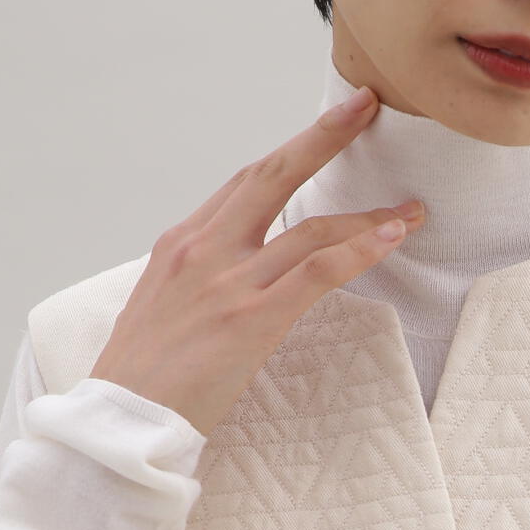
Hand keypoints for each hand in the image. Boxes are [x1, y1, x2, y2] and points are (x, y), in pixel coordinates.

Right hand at [90, 88, 426, 435]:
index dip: (291, 152)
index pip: (244, 182)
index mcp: (181, 243)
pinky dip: (360, 249)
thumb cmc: (139, 378)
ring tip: (409, 212)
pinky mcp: (252, 319)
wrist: (120, 421)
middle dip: (324, 136)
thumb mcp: (159, 307)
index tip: (325, 128)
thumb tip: (228, 278)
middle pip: (273, 174)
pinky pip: (317, 271)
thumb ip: (197, 280)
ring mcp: (229, 282)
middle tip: (366, 108)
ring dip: (367, 216)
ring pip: (309, 227)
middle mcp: (204, 250)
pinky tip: (391, 238)